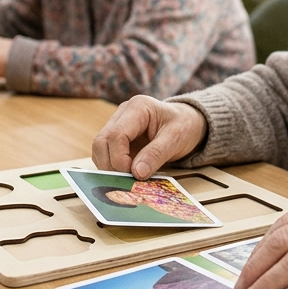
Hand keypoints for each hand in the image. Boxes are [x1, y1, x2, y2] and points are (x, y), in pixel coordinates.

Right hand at [91, 96, 206, 179]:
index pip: (116, 134)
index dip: (119, 158)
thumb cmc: (184, 126)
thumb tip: (136, 173)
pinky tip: (126, 175)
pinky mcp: (117, 140)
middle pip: (101, 141)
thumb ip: (156, 154)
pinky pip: (105, 155)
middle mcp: (122, 114)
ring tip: (128, 179)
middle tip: (127, 181)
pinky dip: (112, 168)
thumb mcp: (176, 138)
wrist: (187, 123)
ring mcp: (117, 126)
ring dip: (109, 168)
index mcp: (137, 107)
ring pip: (99, 149)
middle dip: (111, 165)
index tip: (132, 174)